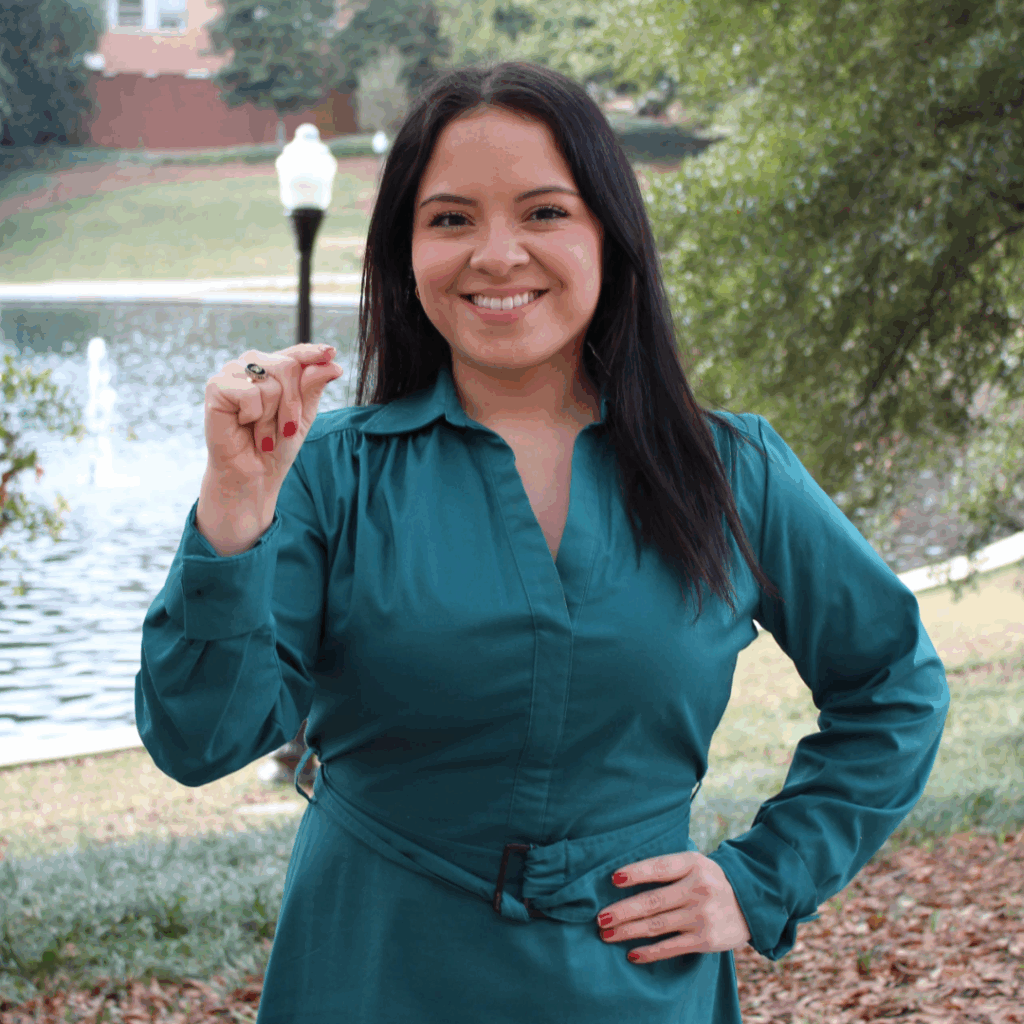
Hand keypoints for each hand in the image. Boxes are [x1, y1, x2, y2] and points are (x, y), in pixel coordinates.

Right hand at [197, 342, 343, 555]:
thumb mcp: (302, 415)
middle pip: (288, 366)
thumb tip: (332, 362)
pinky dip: (254, 416)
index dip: (313, 353)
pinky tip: (244, 425)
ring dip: (272, 417)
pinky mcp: (216, 386)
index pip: (296, 353)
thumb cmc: (277, 445)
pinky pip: (250, 393)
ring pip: (270, 382)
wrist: (254, 474)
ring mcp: (232, 373)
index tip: (331, 353)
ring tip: (261, 432)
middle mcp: (252, 365)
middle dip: (293, 405)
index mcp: (273, 369)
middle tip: (284, 429)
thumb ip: (313, 387)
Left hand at [595, 852, 750, 963]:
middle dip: (623, 911)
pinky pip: (671, 947)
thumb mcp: (695, 863)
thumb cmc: (710, 879)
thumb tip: (623, 876)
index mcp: (693, 864)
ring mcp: (702, 916)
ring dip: (628, 931)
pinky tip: (631, 954)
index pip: (660, 867)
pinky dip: (649, 952)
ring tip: (607, 934)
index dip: (636, 873)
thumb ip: (668, 867)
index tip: (613, 879)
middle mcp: (698, 889)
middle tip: (600, 918)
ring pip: (657, 926)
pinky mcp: (706, 940)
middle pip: (653, 901)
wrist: (750, 902)